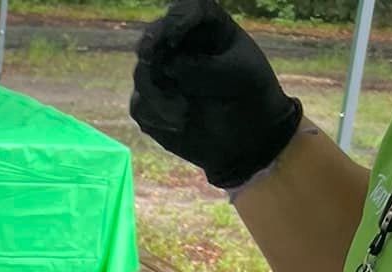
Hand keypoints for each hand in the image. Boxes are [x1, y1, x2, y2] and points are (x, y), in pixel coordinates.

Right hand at [132, 0, 303, 189]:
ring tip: (183, 113)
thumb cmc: (251, 96)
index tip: (176, 32)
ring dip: (157, 93)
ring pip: (142, 74)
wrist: (247, 139)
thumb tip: (169, 67)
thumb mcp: (240, 75)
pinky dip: (156, 115)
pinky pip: (140, 106)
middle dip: (149, 44)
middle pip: (155, 36)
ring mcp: (163, 76)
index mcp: (207, 29)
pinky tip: (179, 125)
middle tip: (148, 56)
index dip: (178, 17)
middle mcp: (180, 47)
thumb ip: (206, 68)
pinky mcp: (153, 106)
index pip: (188, 10)